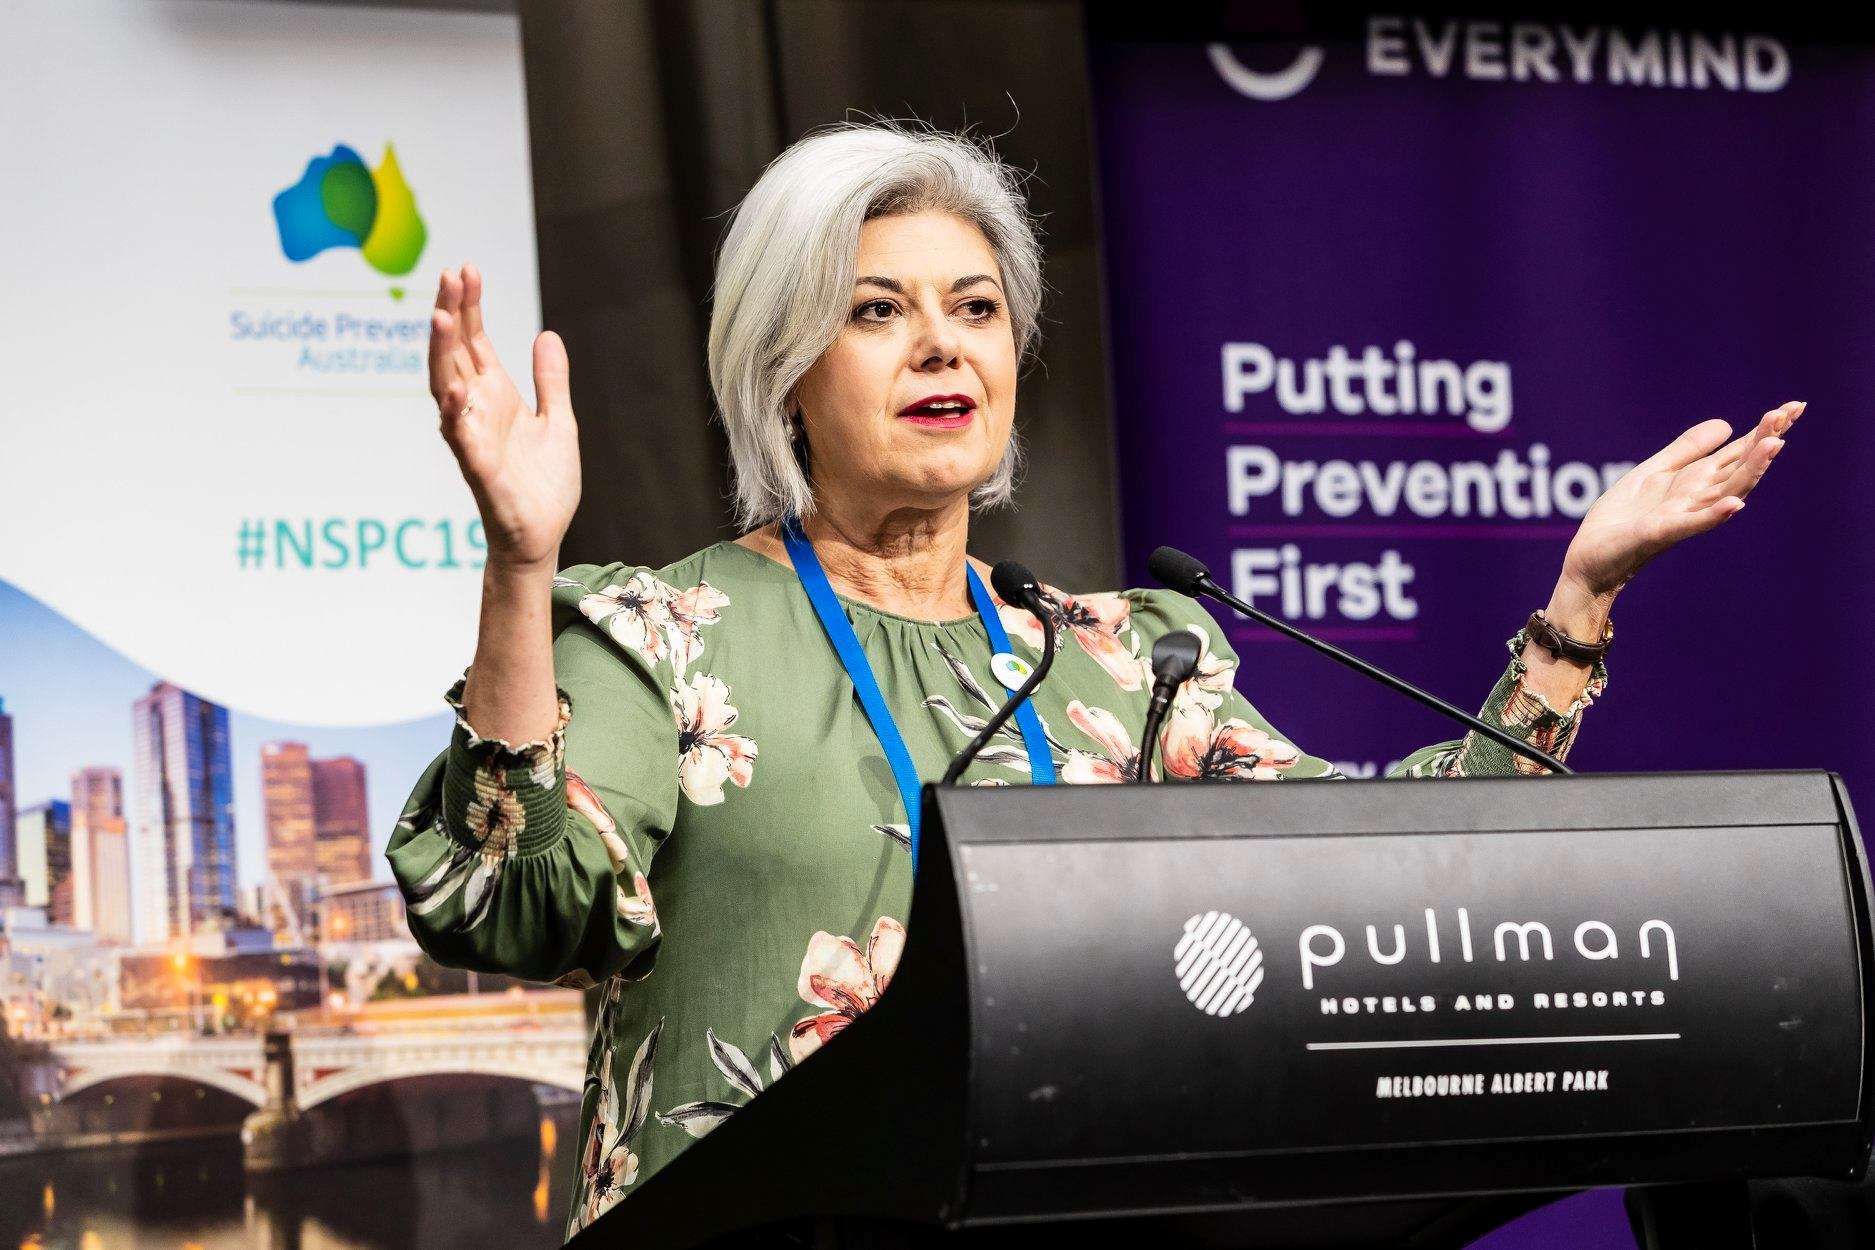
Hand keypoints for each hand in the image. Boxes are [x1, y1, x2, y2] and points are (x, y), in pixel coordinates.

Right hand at [429, 264, 580, 570]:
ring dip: (441, 353)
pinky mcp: (477, 467)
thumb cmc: (543, 483)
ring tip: (439, 316)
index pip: (473, 340)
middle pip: (454, 352)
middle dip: (451, 313)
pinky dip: (455, 412)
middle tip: (450, 273)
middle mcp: (476, 409)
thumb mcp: (558, 420)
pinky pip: (460, 436)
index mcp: (495, 395)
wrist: (542, 535)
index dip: (469, 305)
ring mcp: (472, 435)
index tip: (466, 268)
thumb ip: (551, 380)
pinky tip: (454, 387)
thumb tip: (547, 335)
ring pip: (445, 386)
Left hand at [1559, 400, 1801, 600]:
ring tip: (1773, 444)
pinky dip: (1714, 514)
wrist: (1590, 556)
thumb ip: (1686, 450)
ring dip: (1751, 470)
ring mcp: (1683, 516)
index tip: (1793, 406)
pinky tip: (1734, 504)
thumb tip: (1726, 424)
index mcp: (1695, 481)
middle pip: (1740, 468)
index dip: (1764, 430)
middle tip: (1790, 414)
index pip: (1738, 452)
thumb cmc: (1622, 518)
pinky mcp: (1661, 533)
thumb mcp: (1653, 473)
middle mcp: (1697, 498)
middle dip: (1765, 441)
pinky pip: (1693, 524)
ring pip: (1726, 491)